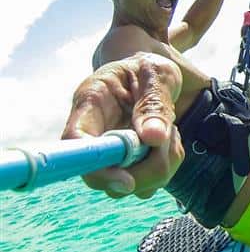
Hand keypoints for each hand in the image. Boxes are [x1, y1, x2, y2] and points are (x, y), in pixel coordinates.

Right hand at [61, 53, 183, 198]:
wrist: (156, 73)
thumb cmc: (151, 67)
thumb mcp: (158, 75)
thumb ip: (155, 104)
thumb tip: (153, 138)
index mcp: (91, 102)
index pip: (76, 142)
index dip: (96, 168)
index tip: (128, 181)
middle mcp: (94, 132)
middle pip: (103, 174)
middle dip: (143, 170)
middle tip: (170, 140)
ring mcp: (110, 152)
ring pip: (130, 184)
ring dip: (161, 164)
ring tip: (172, 131)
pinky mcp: (129, 164)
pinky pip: (149, 182)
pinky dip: (168, 164)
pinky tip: (171, 139)